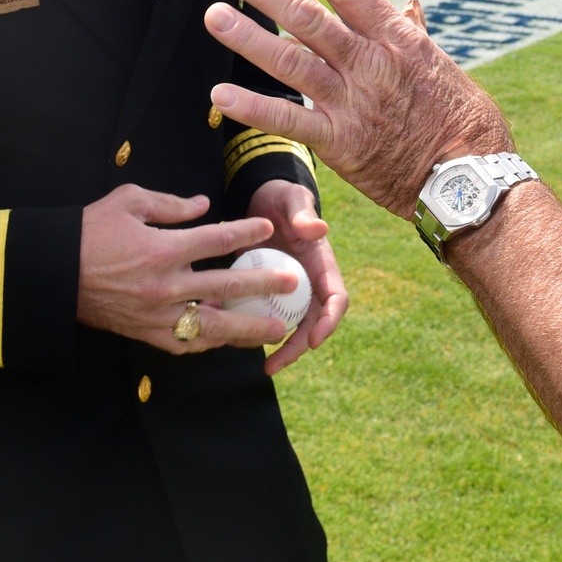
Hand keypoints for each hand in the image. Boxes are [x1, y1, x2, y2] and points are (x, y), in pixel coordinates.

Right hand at [76, 184, 289, 353]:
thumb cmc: (88, 231)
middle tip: (292, 284)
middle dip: (263, 285)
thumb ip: (170, 204)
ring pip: (212, 326)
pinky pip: (185, 343)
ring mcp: (156, 314)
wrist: (50, 273)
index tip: (269, 230)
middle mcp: (165, 285)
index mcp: (163, 248)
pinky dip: (209, 343)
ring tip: (277, 329)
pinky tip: (229, 341)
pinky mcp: (144, 333)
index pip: (217, 240)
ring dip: (248, 328)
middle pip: (225, 287)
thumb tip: (203, 205)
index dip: (247, 234)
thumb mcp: (128, 202)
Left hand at [201, 0, 512, 217]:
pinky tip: (221, 95)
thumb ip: (415, 36)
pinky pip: (289, 121)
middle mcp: (370, 63)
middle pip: (309, 18)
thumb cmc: (466, 122)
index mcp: (397, 39)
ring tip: (215, 16)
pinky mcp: (341, 143)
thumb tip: (409, 6)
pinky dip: (253, 107)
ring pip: (292, 61)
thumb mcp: (443, 68)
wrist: (470, 178)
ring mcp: (353, 102)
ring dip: (249, 38)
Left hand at [246, 178, 347, 375]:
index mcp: (323, 264)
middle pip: (311, 323)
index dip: (328, 322)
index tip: (315, 341)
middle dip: (297, 347)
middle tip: (274, 365)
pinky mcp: (266, 292)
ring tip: (255, 361)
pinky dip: (247, 325)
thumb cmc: (282, 197)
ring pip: (286, 325)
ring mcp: (288, 291)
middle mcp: (309, 283)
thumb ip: (303, 214)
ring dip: (273, 344)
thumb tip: (319, 229)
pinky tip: (225, 333)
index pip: (336, 299)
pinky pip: (261, 314)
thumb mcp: (293, 200)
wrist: (262, 199)